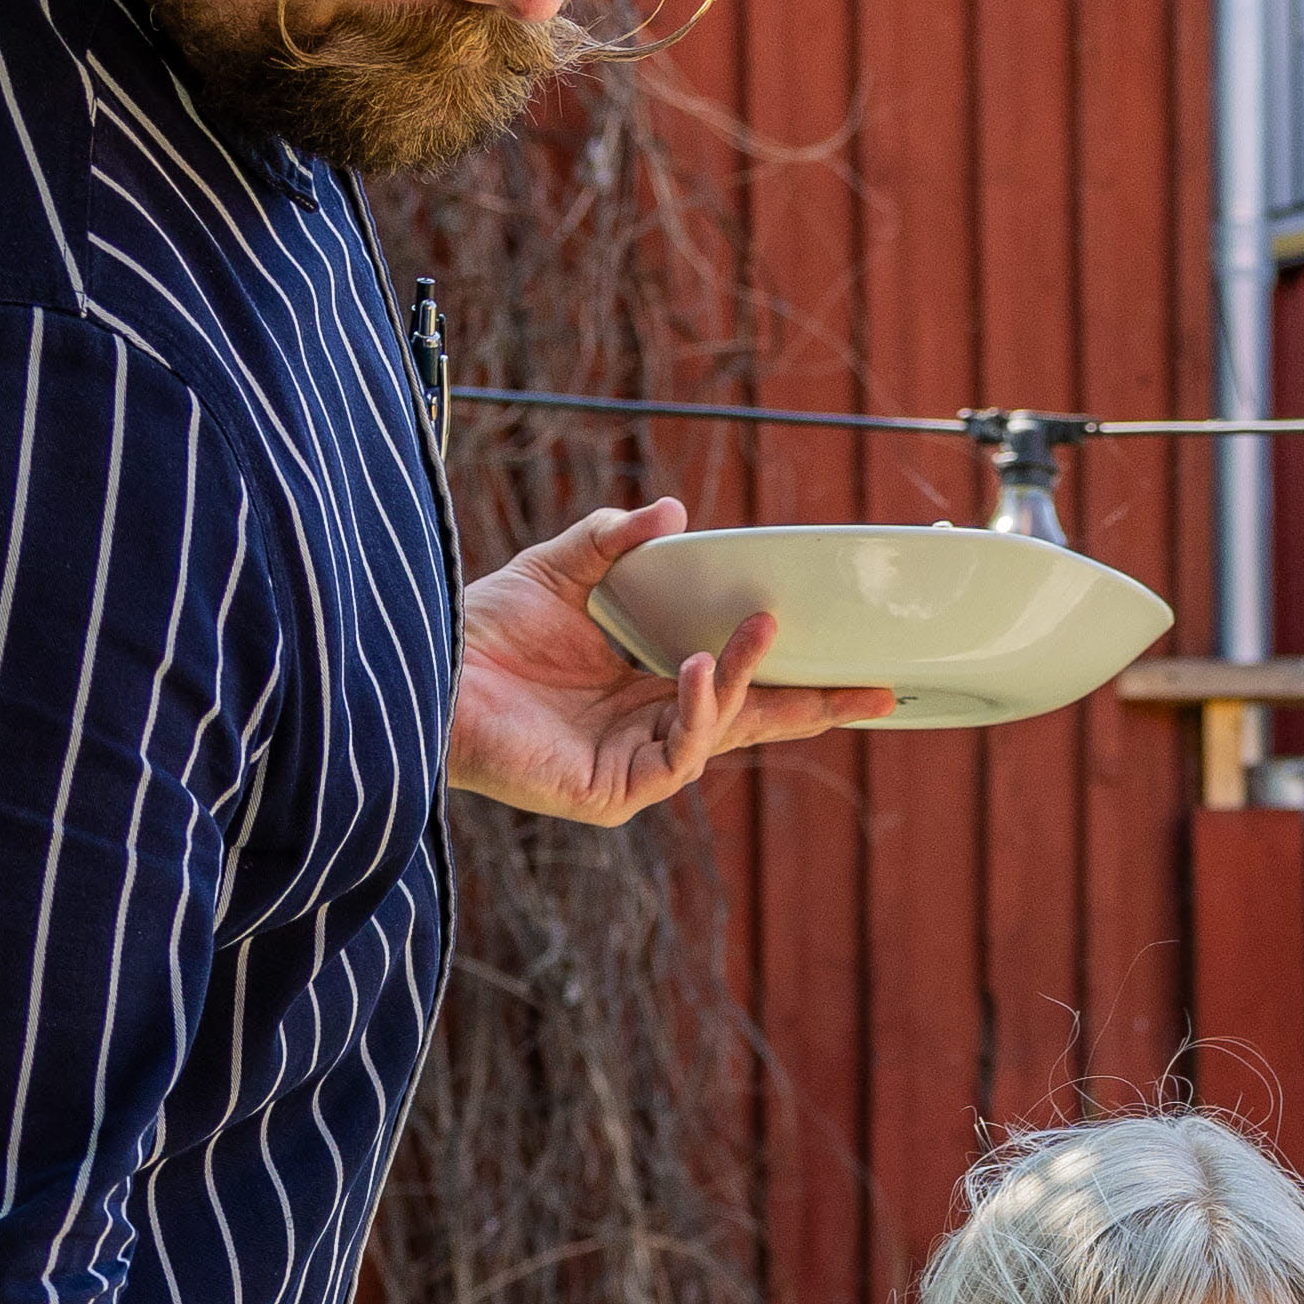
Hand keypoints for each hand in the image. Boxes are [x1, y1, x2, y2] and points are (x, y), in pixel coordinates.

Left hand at [449, 499, 894, 826]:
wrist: (426, 671)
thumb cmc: (483, 629)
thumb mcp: (560, 567)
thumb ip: (615, 538)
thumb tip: (675, 511)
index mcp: (646, 685)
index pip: (736, 682)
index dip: (793, 675)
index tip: (857, 664)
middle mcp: (647, 730)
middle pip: (752, 723)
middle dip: (816, 708)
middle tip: (877, 690)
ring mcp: (633, 765)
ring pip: (718, 732)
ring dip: (745, 682)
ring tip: (756, 631)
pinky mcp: (612, 792)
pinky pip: (676, 758)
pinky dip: (698, 713)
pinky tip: (700, 668)